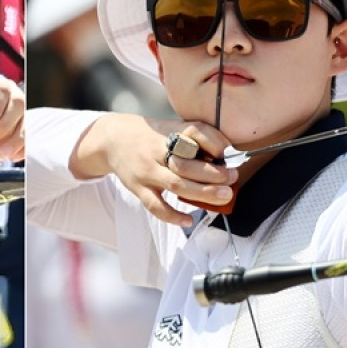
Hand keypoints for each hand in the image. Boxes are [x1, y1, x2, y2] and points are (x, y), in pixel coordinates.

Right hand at [74, 114, 237, 226]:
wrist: (114, 140)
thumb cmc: (150, 135)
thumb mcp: (173, 127)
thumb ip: (198, 136)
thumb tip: (226, 151)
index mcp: (168, 134)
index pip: (193, 135)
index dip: (214, 145)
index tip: (229, 154)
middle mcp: (156, 152)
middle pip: (186, 165)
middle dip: (213, 174)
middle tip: (232, 178)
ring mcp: (146, 172)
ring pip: (175, 185)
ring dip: (202, 192)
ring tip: (223, 196)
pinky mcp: (138, 188)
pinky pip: (155, 206)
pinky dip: (172, 215)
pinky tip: (188, 220)